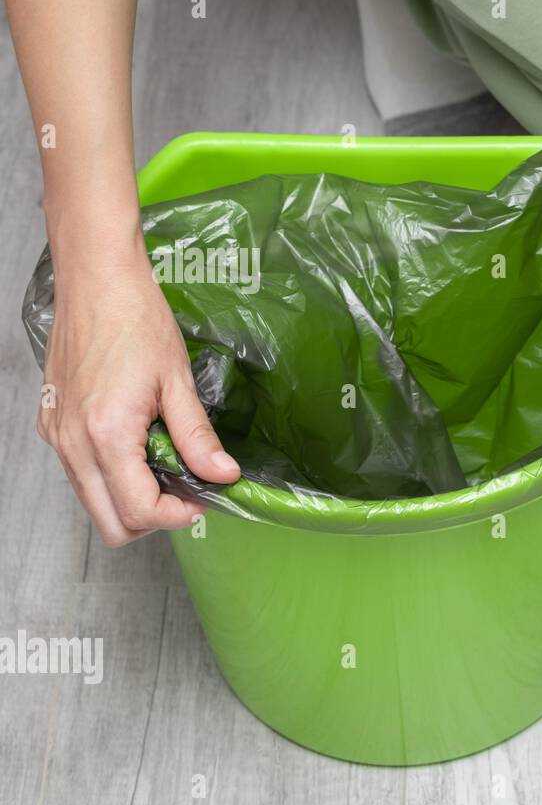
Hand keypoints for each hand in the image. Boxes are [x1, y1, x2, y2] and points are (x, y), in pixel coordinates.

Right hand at [38, 236, 240, 546]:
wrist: (96, 281)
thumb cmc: (136, 320)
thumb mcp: (178, 381)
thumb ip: (198, 437)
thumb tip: (224, 476)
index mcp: (106, 435)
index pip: (139, 510)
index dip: (178, 515)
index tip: (204, 498)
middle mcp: (73, 443)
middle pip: (110, 523)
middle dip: (152, 518)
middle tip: (186, 491)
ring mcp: (58, 436)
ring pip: (93, 502)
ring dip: (131, 499)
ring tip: (165, 465)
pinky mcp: (53, 424)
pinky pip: (81, 474)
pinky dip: (111, 477)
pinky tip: (139, 447)